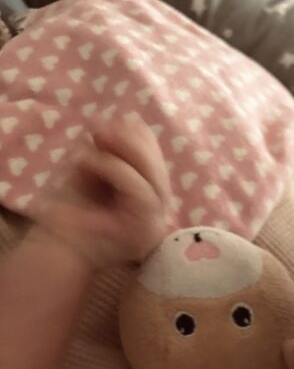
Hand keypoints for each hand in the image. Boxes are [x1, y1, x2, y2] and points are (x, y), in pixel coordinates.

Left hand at [29, 116, 172, 272]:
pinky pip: (143, 194)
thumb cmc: (71, 211)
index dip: (140, 139)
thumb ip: (116, 151)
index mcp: (149, 199)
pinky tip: (90, 163)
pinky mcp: (146, 232)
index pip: (158, 162)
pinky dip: (116, 171)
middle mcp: (158, 214)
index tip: (109, 125)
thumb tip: (132, 122)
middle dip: (133, 143)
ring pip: (157, 180)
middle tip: (99, 130)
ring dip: (122, 156)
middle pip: (162, 169)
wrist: (56, 247)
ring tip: (93, 149)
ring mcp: (155, 225)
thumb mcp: (95, 171)